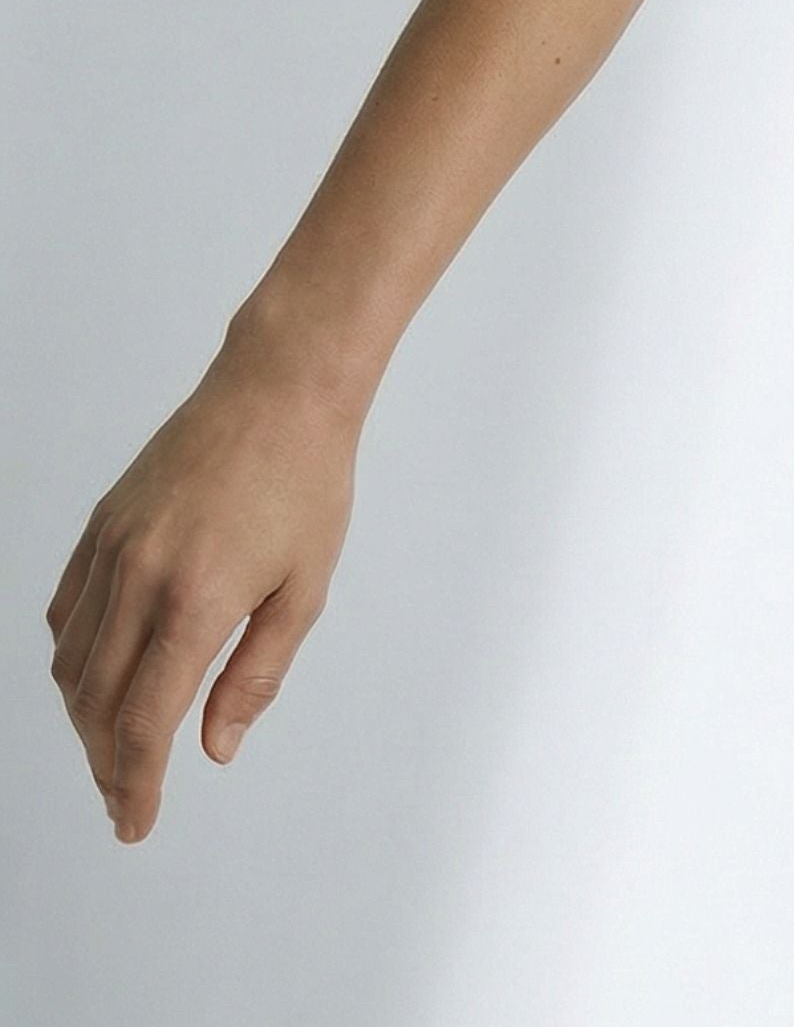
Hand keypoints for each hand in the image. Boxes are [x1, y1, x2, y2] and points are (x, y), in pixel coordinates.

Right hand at [47, 339, 360, 843]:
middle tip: (127, 797)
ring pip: (70, 662)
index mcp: (195, 601)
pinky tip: (98, 673)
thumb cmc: (308, 482)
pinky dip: (72, 656)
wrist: (280, 390)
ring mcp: (112, 549)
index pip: (143, 722)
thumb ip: (256, 675)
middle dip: (106, 762)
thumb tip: (214, 748)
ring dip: (85, 716)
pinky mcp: (101, 525)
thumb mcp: (305, 587)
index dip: (134, 784)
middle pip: (95, 703)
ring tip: (115, 745)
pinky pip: (66, 611)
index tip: (136, 823)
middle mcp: (139, 579)